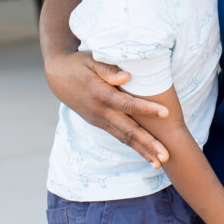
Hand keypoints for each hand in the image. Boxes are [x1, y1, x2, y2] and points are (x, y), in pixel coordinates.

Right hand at [43, 49, 170, 167]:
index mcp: (100, 94)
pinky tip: (145, 155)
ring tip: (159, 163)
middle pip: (128, 131)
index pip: (127, 104)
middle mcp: (100, 112)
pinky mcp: (98, 123)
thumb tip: (127, 76)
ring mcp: (98, 120)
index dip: (147, 109)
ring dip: (142, 151)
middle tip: (166, 156)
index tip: (166, 113)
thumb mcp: (91, 60)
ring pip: (124, 138)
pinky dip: (133, 146)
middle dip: (148, 144)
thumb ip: (108, 69)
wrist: (57, 76)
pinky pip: (118, 136)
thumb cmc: (79, 63)